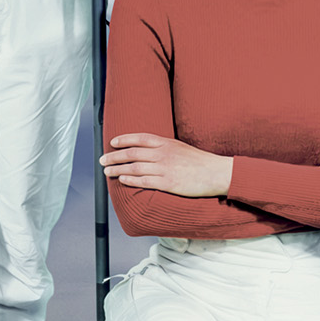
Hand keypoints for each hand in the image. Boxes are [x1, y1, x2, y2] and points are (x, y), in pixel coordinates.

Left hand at [101, 133, 232, 196]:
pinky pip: (144, 181)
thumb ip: (165, 148)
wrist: (216, 173)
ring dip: (117, 169)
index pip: (140, 138)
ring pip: (134, 167)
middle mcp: (163, 153)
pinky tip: (122, 180)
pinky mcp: (168, 182)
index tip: (112, 143)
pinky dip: (131, 180)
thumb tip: (150, 151)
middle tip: (103, 160)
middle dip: (114, 156)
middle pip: (132, 153)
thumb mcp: (181, 148)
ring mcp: (164, 168)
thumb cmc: (201, 162)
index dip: (124, 139)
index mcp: (166, 143)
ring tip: (107, 171)